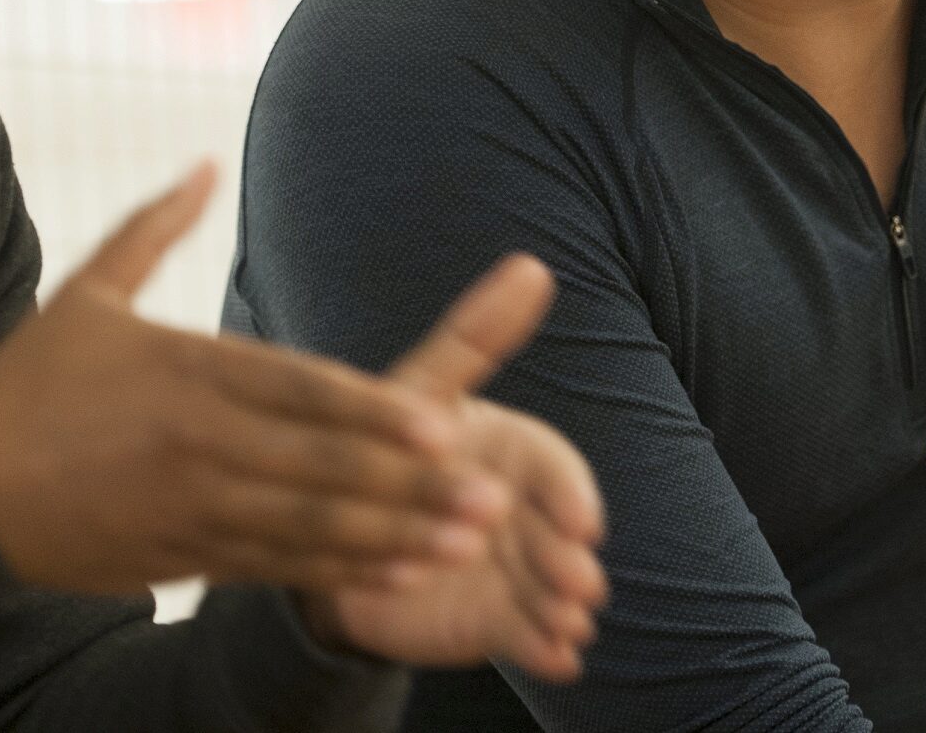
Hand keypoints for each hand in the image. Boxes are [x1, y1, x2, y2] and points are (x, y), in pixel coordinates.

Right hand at [0, 164, 503, 596]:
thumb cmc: (22, 388)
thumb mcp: (84, 295)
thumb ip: (154, 228)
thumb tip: (205, 163)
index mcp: (181, 372)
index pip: (293, 388)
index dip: (369, 410)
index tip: (439, 421)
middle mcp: (194, 444)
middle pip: (319, 464)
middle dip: (410, 483)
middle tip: (492, 495)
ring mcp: (190, 509)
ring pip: (309, 526)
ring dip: (395, 535)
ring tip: (468, 538)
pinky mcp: (182, 557)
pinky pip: (273, 567)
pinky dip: (338, 572)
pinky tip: (400, 572)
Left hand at [301, 257, 608, 681]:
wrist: (344, 524)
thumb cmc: (392, 440)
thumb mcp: (425, 389)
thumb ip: (477, 336)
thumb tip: (533, 265)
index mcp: (515, 452)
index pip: (556, 471)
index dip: (570, 497)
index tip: (581, 523)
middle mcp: (523, 511)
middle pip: (558, 537)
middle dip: (570, 560)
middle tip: (577, 583)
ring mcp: (513, 569)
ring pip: (550, 590)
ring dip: (564, 607)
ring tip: (567, 624)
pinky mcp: (496, 620)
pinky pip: (527, 637)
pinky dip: (546, 650)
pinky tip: (558, 661)